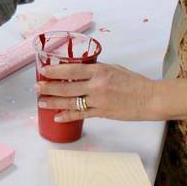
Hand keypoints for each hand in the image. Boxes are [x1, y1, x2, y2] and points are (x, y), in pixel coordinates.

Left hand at [36, 63, 159, 121]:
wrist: (150, 99)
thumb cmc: (134, 82)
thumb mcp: (114, 68)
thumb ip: (96, 70)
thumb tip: (80, 70)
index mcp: (100, 70)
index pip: (72, 69)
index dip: (55, 71)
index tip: (43, 71)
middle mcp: (97, 85)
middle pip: (67, 86)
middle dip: (49, 87)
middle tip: (37, 87)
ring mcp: (99, 100)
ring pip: (71, 102)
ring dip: (54, 102)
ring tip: (41, 102)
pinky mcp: (102, 113)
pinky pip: (81, 115)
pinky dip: (67, 116)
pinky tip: (57, 117)